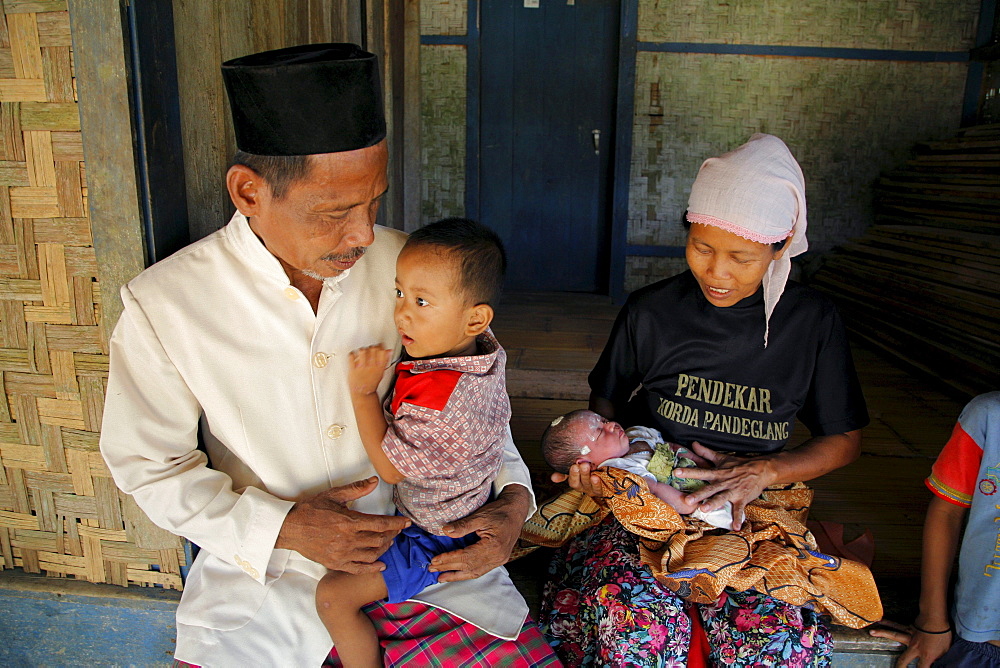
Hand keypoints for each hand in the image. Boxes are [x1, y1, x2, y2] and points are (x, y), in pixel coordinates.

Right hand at [276, 477, 408, 572]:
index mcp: (349, 522)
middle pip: (379, 540)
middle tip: (397, 530)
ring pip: (372, 555)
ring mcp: (342, 554)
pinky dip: (372, 568)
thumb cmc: (311, 510)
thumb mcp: (334, 495)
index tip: (406, 522)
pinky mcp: (336, 564)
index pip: (380, 524)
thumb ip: (356, 489)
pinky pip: (358, 569)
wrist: (291, 528)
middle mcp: (348, 540)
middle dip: (392, 535)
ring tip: (389, 542)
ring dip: (384, 549)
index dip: (396, 523)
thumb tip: (374, 481)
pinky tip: (380, 564)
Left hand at [348, 345, 391, 394]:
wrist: (363, 393)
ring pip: (362, 351)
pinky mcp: (352, 369)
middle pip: (372, 349)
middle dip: (371, 347)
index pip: (382, 351)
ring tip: (362, 352)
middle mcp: (371, 366)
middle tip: (369, 349)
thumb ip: (385, 361)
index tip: (378, 346)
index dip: (380, 346)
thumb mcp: (381, 372)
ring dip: (362, 349)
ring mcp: (361, 368)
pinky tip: (354, 356)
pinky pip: (351, 357)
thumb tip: (389, 351)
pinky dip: (352, 354)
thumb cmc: (371, 383)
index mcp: (379, 367)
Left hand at [429, 484, 530, 581]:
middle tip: (432, 568)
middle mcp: (497, 557)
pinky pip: (481, 570)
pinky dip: (467, 573)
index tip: (435, 560)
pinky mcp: (499, 559)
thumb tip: (445, 531)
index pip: (466, 557)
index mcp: (494, 546)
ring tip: (441, 577)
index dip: (449, 559)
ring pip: (475, 572)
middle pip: (469, 567)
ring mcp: (499, 560)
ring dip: (457, 576)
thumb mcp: (481, 515)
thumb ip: (463, 525)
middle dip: (449, 568)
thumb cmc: (500, 511)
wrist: (516, 510)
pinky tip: (457, 573)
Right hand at [550, 460, 604, 497]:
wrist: (607, 470)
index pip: (571, 480)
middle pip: (578, 483)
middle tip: (580, 465)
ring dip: (587, 476)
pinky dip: (597, 484)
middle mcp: (583, 487)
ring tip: (587, 467)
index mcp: (576, 481)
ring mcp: (592, 489)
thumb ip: (565, 472)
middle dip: (579, 474)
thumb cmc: (591, 468)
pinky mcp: (601, 491)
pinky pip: (598, 489)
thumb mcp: (578, 468)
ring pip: (588, 484)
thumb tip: (553, 478)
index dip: (570, 475)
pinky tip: (596, 477)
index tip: (573, 466)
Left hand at [673, 442, 777, 529]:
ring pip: (721, 498)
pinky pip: (739, 510)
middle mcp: (724, 482)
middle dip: (698, 494)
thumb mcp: (722, 458)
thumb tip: (693, 443)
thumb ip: (706, 453)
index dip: (689, 472)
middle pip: (709, 489)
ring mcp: (733, 491)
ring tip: (704, 510)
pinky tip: (735, 527)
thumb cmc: (739, 464)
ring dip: (713, 504)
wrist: (761, 469)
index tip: (676, 472)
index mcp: (718, 473)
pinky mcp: (742, 499)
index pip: (701, 472)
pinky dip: (738, 518)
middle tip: (687, 500)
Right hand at [868, 619, 952, 666]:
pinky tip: (881, 621)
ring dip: (883, 635)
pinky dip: (889, 623)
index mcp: (926, 655)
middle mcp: (915, 648)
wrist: (937, 620)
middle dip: (900, 666)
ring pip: (895, 637)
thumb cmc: (943, 635)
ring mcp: (911, 637)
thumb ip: (938, 659)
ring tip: (872, 633)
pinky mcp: (910, 629)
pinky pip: (897, 627)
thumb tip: (937, 663)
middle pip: (904, 659)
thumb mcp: (945, 651)